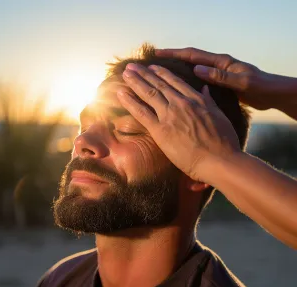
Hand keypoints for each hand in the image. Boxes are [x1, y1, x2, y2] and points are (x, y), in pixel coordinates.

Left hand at [117, 63, 240, 181]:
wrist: (219, 160)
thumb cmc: (223, 142)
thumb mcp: (220, 116)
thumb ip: (209, 101)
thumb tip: (205, 88)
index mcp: (196, 99)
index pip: (174, 82)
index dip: (161, 73)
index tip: (152, 67)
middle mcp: (181, 103)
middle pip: (158, 84)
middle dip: (144, 73)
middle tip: (132, 66)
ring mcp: (169, 115)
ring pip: (148, 93)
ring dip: (135, 81)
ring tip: (125, 73)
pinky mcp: (160, 130)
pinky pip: (141, 112)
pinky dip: (130, 101)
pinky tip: (120, 92)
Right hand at [156, 47, 273, 110]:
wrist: (271, 94)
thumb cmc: (259, 86)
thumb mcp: (241, 82)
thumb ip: (220, 76)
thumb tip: (196, 69)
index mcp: (220, 62)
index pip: (193, 55)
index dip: (174, 54)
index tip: (157, 54)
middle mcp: (216, 66)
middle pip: (189, 60)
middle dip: (171, 60)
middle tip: (153, 63)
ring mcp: (217, 74)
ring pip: (192, 71)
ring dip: (177, 71)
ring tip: (161, 75)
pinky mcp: (218, 84)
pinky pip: (198, 81)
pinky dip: (187, 83)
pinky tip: (179, 90)